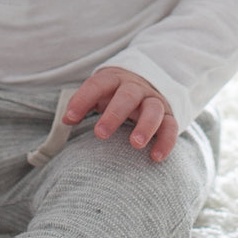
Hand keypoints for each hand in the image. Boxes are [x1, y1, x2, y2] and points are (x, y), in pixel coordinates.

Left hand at [62, 66, 177, 161]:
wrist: (146, 83)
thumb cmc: (114, 94)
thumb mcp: (98, 94)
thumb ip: (82, 104)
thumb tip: (66, 121)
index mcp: (114, 80)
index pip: (97, 85)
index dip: (82, 99)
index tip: (70, 119)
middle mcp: (135, 88)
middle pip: (127, 96)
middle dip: (114, 114)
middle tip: (100, 134)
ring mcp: (153, 100)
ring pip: (153, 109)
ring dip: (145, 125)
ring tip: (135, 144)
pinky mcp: (168, 115)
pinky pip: (171, 126)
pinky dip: (166, 141)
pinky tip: (156, 157)